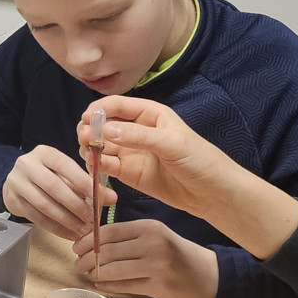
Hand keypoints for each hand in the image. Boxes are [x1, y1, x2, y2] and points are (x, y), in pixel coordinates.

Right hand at [2, 144, 113, 238]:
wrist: (18, 182)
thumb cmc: (48, 176)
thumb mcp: (65, 173)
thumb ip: (86, 184)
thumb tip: (111, 198)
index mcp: (44, 153)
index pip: (64, 165)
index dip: (82, 182)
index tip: (98, 198)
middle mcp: (27, 164)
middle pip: (53, 186)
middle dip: (75, 205)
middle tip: (91, 219)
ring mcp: (16, 182)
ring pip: (44, 204)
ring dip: (66, 220)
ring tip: (82, 229)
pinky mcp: (11, 200)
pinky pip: (36, 217)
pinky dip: (55, 228)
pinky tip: (69, 233)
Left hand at [72, 216, 219, 297]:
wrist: (208, 275)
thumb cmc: (176, 253)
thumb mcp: (155, 236)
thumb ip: (128, 237)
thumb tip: (91, 241)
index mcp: (149, 227)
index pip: (108, 232)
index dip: (87, 241)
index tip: (76, 248)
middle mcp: (152, 243)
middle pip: (107, 251)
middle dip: (86, 260)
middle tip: (78, 265)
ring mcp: (156, 265)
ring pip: (113, 270)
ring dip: (95, 274)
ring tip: (89, 275)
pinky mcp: (159, 286)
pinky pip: (125, 286)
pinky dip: (108, 286)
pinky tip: (102, 285)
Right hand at [77, 97, 297, 261]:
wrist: (212, 193)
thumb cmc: (199, 159)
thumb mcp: (171, 143)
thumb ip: (138, 136)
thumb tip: (106, 130)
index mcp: (149, 114)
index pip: (117, 105)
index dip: (99, 109)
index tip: (87, 119)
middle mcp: (136, 130)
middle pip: (104, 124)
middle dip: (91, 129)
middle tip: (85, 139)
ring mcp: (130, 152)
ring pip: (101, 145)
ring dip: (90, 147)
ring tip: (88, 154)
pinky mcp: (128, 172)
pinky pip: (106, 165)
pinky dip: (96, 165)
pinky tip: (94, 168)